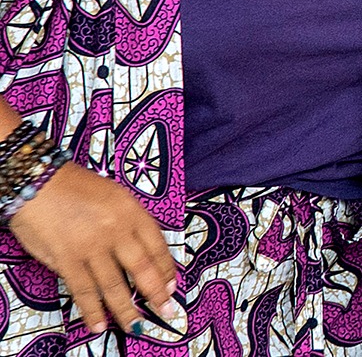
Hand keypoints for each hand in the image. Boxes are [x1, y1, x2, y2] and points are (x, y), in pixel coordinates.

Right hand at [8, 163, 176, 335]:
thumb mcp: (116, 196)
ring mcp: (92, 247)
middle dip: (156, 294)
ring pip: (115, 285)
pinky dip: (92, 310)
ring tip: (136, 326)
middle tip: (166, 312)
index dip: (167, 269)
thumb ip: (129, 222)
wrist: (39, 183)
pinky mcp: (67, 260)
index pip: (157, 246)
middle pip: (142, 269)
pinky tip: (98, 324)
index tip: (173, 286)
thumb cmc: (78, 187)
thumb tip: (141, 253)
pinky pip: (83, 290)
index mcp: (133, 212)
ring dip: (126, 310)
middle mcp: (117, 231)